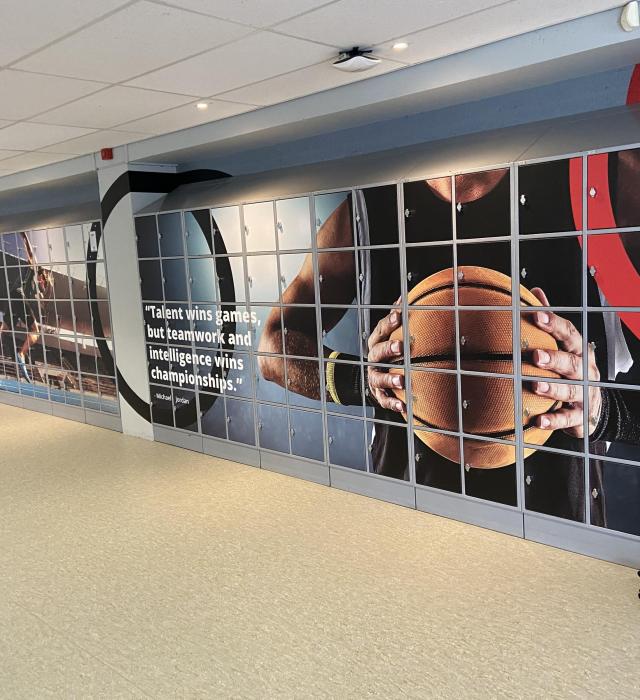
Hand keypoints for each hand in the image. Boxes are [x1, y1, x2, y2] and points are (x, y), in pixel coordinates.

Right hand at [367, 307, 404, 412]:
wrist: (372, 375)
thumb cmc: (388, 350)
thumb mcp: (390, 333)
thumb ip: (397, 317)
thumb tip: (406, 296)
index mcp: (376, 342)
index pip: (381, 330)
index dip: (389, 322)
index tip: (399, 315)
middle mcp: (372, 359)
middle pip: (377, 353)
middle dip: (388, 349)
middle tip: (399, 346)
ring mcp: (374, 376)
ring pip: (378, 378)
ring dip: (389, 378)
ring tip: (401, 380)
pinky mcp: (377, 393)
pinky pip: (383, 399)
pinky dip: (393, 403)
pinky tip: (403, 406)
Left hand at [530, 287, 601, 436]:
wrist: (593, 406)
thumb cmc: (570, 369)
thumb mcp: (564, 345)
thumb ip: (550, 322)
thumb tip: (534, 291)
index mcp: (578, 350)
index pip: (568, 333)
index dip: (552, 323)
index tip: (534, 315)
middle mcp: (584, 370)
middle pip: (572, 362)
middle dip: (554, 358)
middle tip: (534, 355)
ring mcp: (585, 393)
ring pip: (570, 389)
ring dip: (552, 388)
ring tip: (534, 385)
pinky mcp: (581, 416)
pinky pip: (568, 418)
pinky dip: (554, 420)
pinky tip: (538, 421)